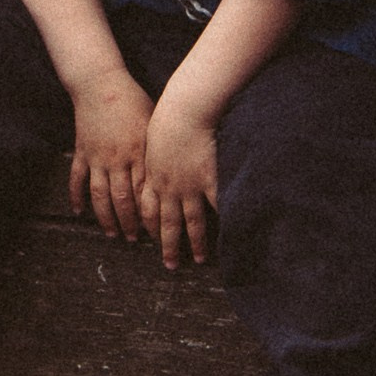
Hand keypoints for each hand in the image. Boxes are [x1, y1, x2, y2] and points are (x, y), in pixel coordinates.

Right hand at [67, 68, 153, 240]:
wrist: (100, 83)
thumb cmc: (132, 100)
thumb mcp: (152, 122)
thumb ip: (158, 148)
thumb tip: (172, 170)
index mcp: (138, 152)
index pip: (145, 190)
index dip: (150, 211)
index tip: (157, 229)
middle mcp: (117, 159)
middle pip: (123, 199)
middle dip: (130, 222)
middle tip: (135, 240)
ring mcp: (97, 157)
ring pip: (100, 195)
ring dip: (106, 217)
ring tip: (113, 234)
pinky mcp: (82, 151)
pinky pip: (77, 179)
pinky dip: (76, 197)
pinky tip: (79, 212)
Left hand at [141, 92, 218, 267]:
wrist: (184, 110)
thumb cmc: (166, 117)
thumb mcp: (152, 137)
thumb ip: (154, 153)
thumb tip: (155, 157)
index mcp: (152, 177)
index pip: (148, 209)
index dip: (148, 226)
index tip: (148, 239)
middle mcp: (169, 187)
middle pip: (167, 223)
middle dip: (168, 246)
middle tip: (171, 265)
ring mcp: (190, 186)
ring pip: (191, 221)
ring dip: (195, 243)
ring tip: (200, 259)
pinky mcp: (209, 179)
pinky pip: (215, 205)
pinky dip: (221, 221)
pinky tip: (228, 235)